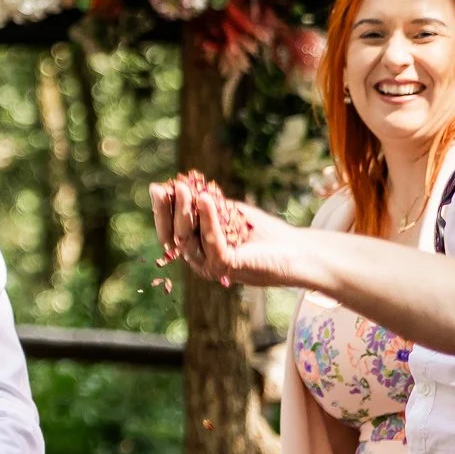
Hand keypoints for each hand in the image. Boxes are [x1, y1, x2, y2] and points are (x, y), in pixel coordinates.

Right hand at [148, 177, 303, 288]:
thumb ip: (203, 205)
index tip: (157, 188)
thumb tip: (174, 186)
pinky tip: (204, 198)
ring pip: (188, 239)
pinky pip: (211, 241)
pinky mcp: (227, 267)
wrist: (297, 251)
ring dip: (184, 211)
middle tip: (166, 186)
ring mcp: (211, 267)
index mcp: (197, 250)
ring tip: (183, 188)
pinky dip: (207, 218)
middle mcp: (199, 261)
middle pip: (173, 236)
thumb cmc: (263, 232)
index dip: (162, 210)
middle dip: (167, 209)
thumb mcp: (227, 213)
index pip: (170, 230)